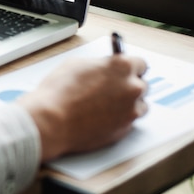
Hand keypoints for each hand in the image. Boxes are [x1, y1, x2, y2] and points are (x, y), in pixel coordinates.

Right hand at [17, 53, 147, 161]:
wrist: (52, 121)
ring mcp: (131, 111)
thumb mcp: (76, 64)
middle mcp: (132, 88)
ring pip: (139, 105)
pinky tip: (100, 116)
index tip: (123, 71)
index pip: (140, 63)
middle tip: (110, 88)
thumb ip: (98, 65)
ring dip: (127, 103)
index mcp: (122, 67)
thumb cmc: (59, 91)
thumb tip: (103, 68)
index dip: (129, 67)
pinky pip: (128, 121)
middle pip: (141, 85)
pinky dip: (119, 118)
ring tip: (104, 105)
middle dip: (128, 85)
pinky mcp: (125, 130)